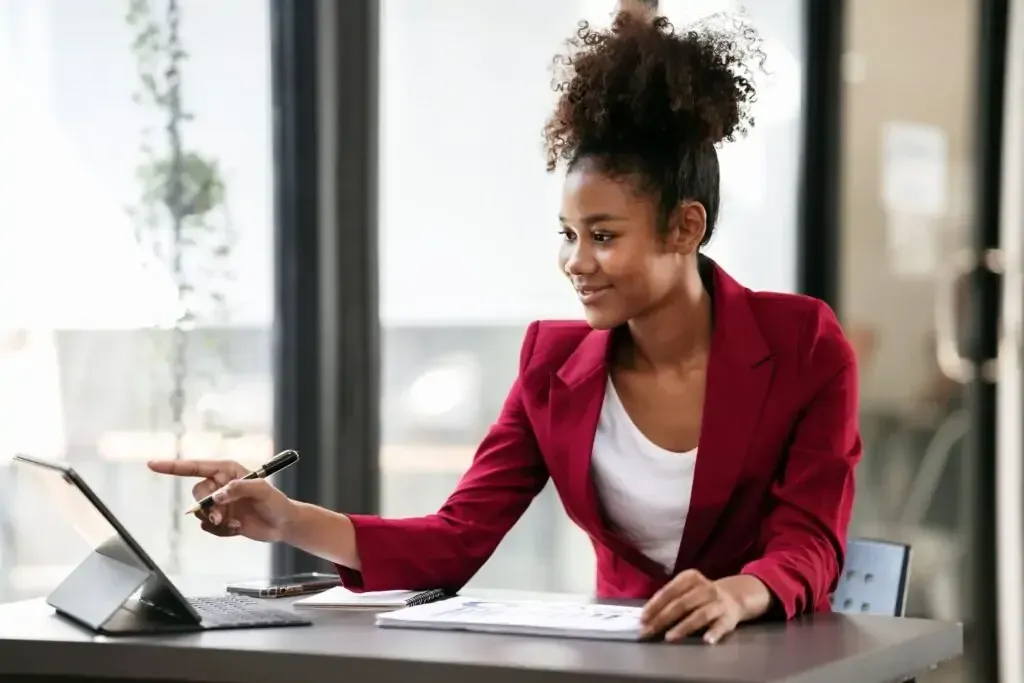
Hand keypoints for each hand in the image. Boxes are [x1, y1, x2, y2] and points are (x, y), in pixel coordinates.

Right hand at [147, 459, 296, 542]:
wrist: (284, 525)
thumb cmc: (277, 502)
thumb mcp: (262, 491)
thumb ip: (240, 488)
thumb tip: (218, 495)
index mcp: (228, 471)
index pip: (195, 466)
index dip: (173, 466)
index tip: (152, 464)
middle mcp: (221, 485)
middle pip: (197, 493)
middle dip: (205, 505)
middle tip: (219, 515)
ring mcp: (220, 503)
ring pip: (200, 512)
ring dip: (213, 520)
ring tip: (231, 523)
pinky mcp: (221, 520)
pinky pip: (208, 526)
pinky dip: (220, 531)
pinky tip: (237, 529)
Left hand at [641, 571, 769, 643]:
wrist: (735, 597)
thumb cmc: (701, 595)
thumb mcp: (686, 589)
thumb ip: (669, 599)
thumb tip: (645, 616)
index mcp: (690, 578)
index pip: (669, 591)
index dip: (655, 605)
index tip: (642, 619)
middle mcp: (705, 588)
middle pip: (681, 604)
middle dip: (662, 619)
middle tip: (648, 632)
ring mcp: (718, 603)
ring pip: (700, 615)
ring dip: (683, 626)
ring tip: (669, 637)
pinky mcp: (729, 618)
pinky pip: (721, 625)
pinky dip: (714, 632)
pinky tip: (706, 640)